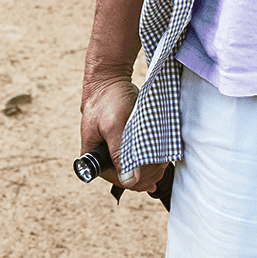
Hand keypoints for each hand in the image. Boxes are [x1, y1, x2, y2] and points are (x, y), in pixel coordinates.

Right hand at [81, 72, 165, 194]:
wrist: (110, 76)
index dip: (134, 181)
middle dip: (145, 173)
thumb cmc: (107, 99)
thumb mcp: (113, 127)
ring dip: (149, 166)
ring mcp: (113, 145)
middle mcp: (102, 152)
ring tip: (163, 161)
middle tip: (161, 167)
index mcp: (93, 153)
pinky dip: (148, 156)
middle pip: (125, 174)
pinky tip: (159, 156)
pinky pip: (135, 153)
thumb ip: (119, 154)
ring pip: (132, 165)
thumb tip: (129, 181)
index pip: (115, 178)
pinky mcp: (123, 137)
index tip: (153, 177)